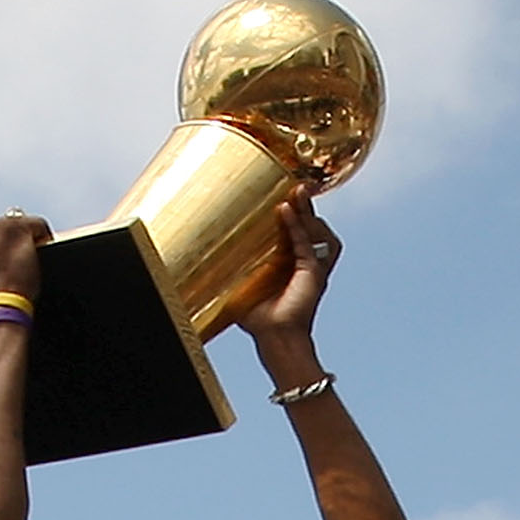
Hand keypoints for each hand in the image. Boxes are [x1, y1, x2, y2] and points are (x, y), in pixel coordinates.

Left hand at [239, 189, 338, 371]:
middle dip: (305, 203)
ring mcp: (312, 266)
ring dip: (307, 210)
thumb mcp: (241, 286)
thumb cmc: (257, 318)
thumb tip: (203, 259)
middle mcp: (304, 261)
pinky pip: (307, 242)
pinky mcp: (314, 271)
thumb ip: (233, 270)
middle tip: (297, 183)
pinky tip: (284, 211)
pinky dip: (297, 226)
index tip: (282, 191)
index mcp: (290, 262)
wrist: (273, 337)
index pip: (294, 229)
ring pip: (316, 230)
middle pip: (310, 223)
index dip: (292, 210)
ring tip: (296, 192)